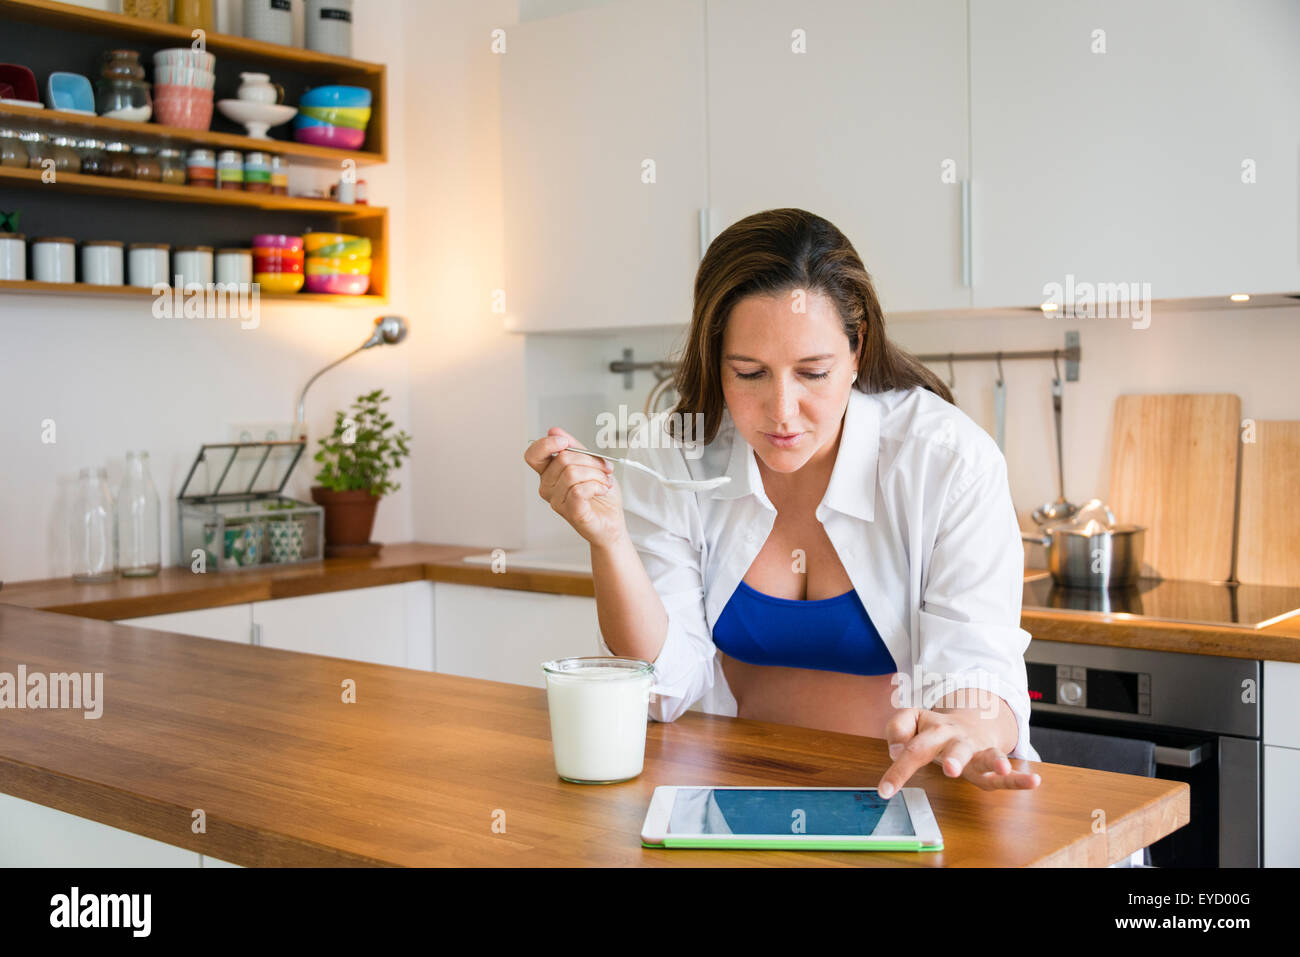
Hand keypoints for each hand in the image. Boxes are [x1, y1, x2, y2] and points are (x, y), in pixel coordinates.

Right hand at [523, 427, 626, 547]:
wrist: (612, 520)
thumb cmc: (600, 495)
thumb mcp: (590, 463)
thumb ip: (573, 447)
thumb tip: (553, 430)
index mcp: (549, 474)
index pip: (533, 455)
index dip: (546, 444)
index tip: (564, 441)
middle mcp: (548, 488)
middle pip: (562, 459)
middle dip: (590, 460)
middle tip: (604, 468)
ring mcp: (558, 502)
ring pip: (573, 473)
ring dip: (596, 474)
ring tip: (605, 482)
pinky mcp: (572, 513)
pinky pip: (579, 490)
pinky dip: (596, 486)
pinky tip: (602, 490)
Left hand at [876, 707, 1041, 797]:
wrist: (971, 719)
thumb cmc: (935, 728)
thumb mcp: (912, 720)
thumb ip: (898, 728)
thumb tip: (896, 751)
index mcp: (934, 730)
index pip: (913, 749)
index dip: (899, 771)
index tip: (886, 791)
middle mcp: (957, 740)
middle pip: (955, 749)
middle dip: (954, 758)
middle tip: (951, 769)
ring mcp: (978, 750)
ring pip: (986, 756)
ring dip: (995, 762)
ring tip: (1003, 769)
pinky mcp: (992, 762)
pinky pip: (1007, 772)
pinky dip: (1020, 778)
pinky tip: (1034, 781)